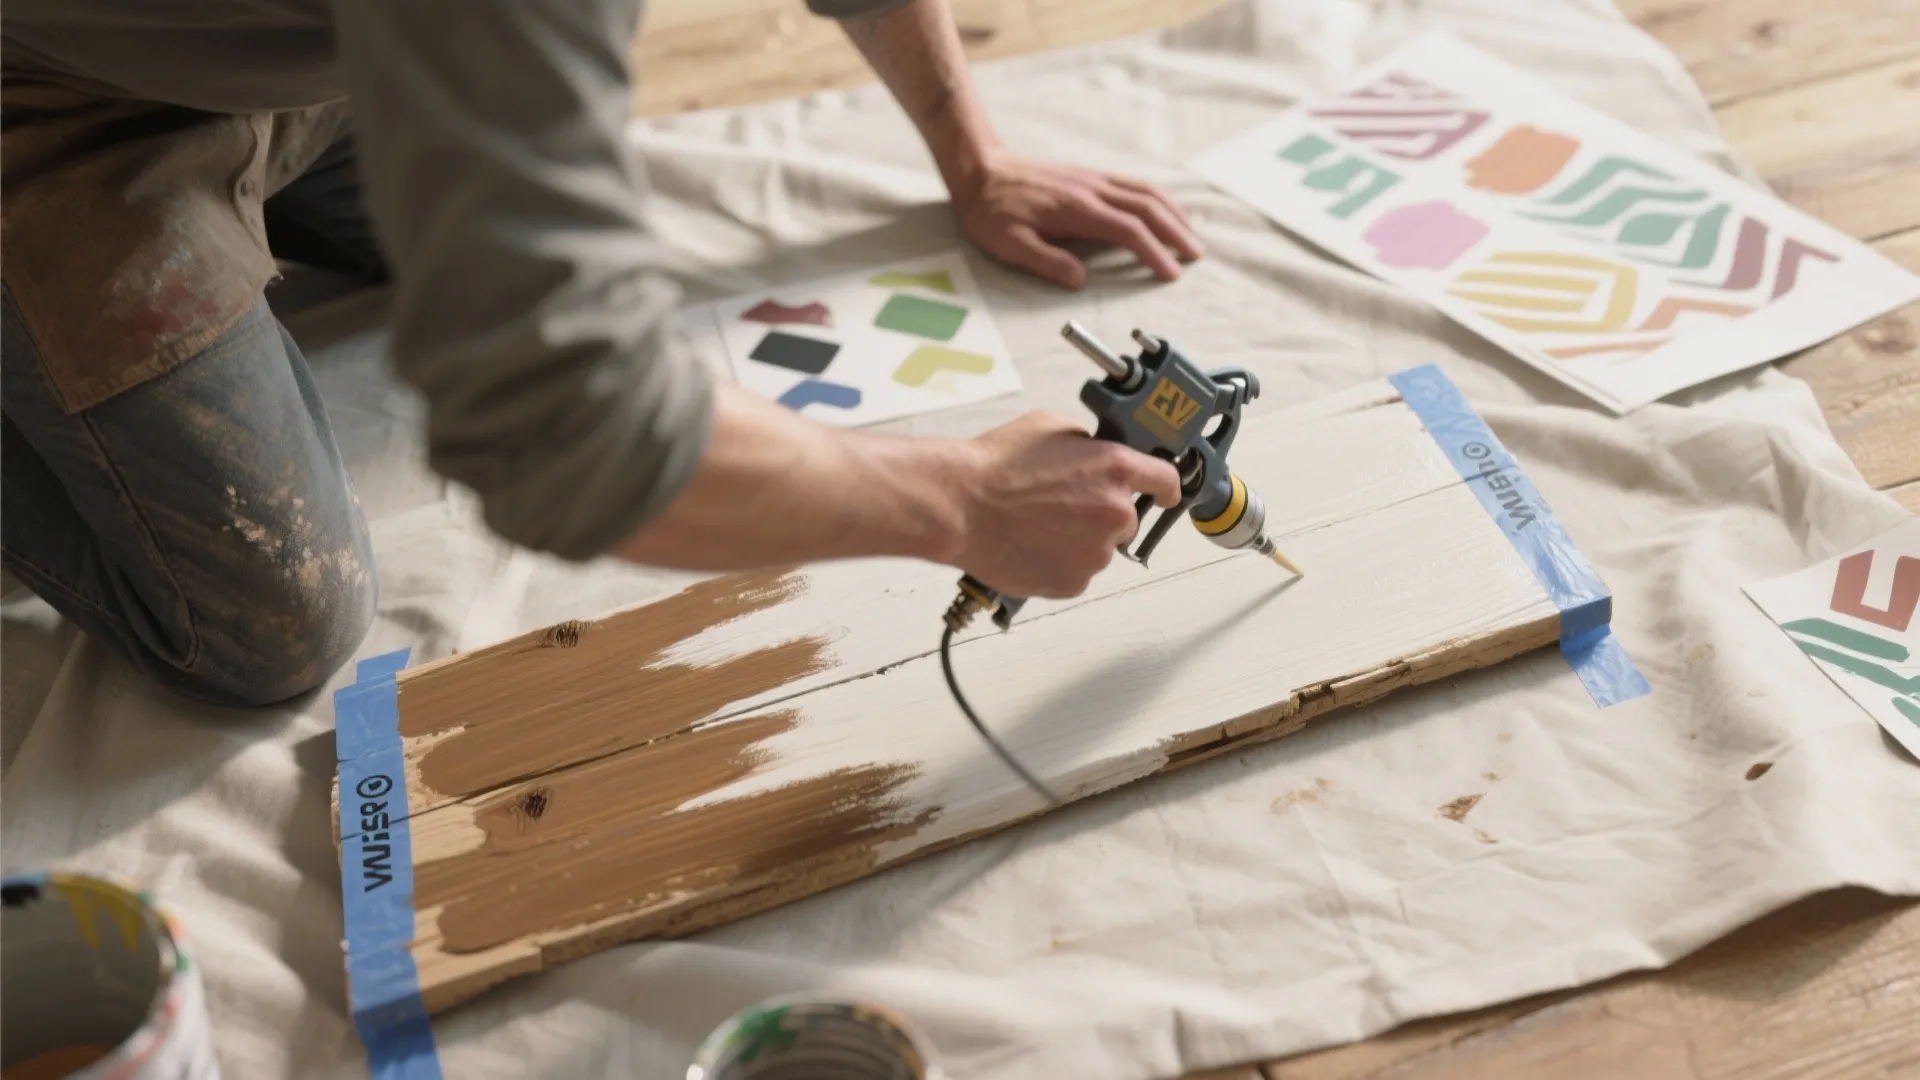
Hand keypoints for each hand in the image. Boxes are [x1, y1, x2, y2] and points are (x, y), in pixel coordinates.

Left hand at [952, 150, 1204, 289]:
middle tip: (1196, 255)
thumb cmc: (991, 211)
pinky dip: (1157, 197)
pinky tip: (1164, 209)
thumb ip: (1045, 262)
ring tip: (1190, 234)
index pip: (1128, 231)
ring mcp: (1093, 179)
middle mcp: (1092, 190)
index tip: (1171, 272)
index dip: (1153, 252)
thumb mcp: (1008, 243)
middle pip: (1148, 207)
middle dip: (1176, 231)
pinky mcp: (1090, 176)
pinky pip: (1134, 184)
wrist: (981, 169)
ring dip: (1172, 212)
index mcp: (1077, 209)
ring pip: (1145, 191)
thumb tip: (1080, 280)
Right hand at [953, 411, 1181, 598]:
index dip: (1165, 488)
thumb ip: (1085, 443)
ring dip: (1077, 541)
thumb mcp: (1050, 427)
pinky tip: (1030, 546)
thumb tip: (1091, 453)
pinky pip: (1075, 573)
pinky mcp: (1073, 582)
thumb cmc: (996, 466)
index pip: (1165, 480)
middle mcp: (1114, 512)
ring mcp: (1096, 553)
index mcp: (1115, 469)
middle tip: (1060, 507)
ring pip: (1098, 549)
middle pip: (1125, 519)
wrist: (960, 506)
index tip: (1164, 494)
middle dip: (1100, 514)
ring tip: (1035, 526)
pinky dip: (1058, 564)